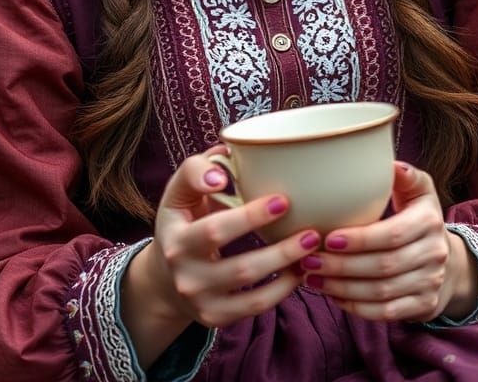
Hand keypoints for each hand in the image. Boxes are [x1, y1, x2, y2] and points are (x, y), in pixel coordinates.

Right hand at [121, 146, 321, 365]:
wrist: (165, 277)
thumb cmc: (183, 220)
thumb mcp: (179, 192)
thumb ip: (197, 170)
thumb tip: (225, 159)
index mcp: (176, 239)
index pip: (216, 230)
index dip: (250, 217)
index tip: (283, 200)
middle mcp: (186, 276)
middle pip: (240, 268)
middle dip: (280, 250)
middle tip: (311, 231)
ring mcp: (201, 302)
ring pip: (252, 292)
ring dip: (287, 270)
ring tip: (312, 248)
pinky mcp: (216, 318)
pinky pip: (255, 308)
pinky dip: (282, 290)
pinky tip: (299, 271)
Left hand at [298, 162, 477, 322]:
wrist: (449, 261)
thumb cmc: (418, 218)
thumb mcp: (419, 191)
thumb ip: (405, 176)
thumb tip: (391, 165)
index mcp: (429, 220)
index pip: (391, 234)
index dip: (359, 240)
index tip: (328, 238)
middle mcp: (434, 253)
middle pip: (383, 266)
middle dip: (342, 266)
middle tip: (308, 261)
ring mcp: (430, 283)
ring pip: (381, 292)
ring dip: (343, 289)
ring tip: (312, 279)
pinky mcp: (424, 306)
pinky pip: (387, 313)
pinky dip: (357, 308)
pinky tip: (333, 296)